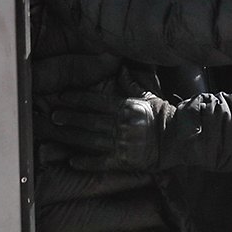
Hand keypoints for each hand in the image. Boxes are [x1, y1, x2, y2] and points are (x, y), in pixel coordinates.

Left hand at [50, 89, 174, 170]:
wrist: (178, 138)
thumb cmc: (163, 115)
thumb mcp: (148, 96)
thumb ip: (132, 84)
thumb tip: (122, 69)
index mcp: (126, 107)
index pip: (97, 102)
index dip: (78, 99)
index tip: (62, 98)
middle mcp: (121, 123)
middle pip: (89, 120)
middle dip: (70, 117)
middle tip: (53, 115)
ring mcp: (122, 142)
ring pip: (90, 139)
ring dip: (72, 136)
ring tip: (56, 132)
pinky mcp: (124, 160)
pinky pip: (101, 161)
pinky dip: (86, 162)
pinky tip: (72, 161)